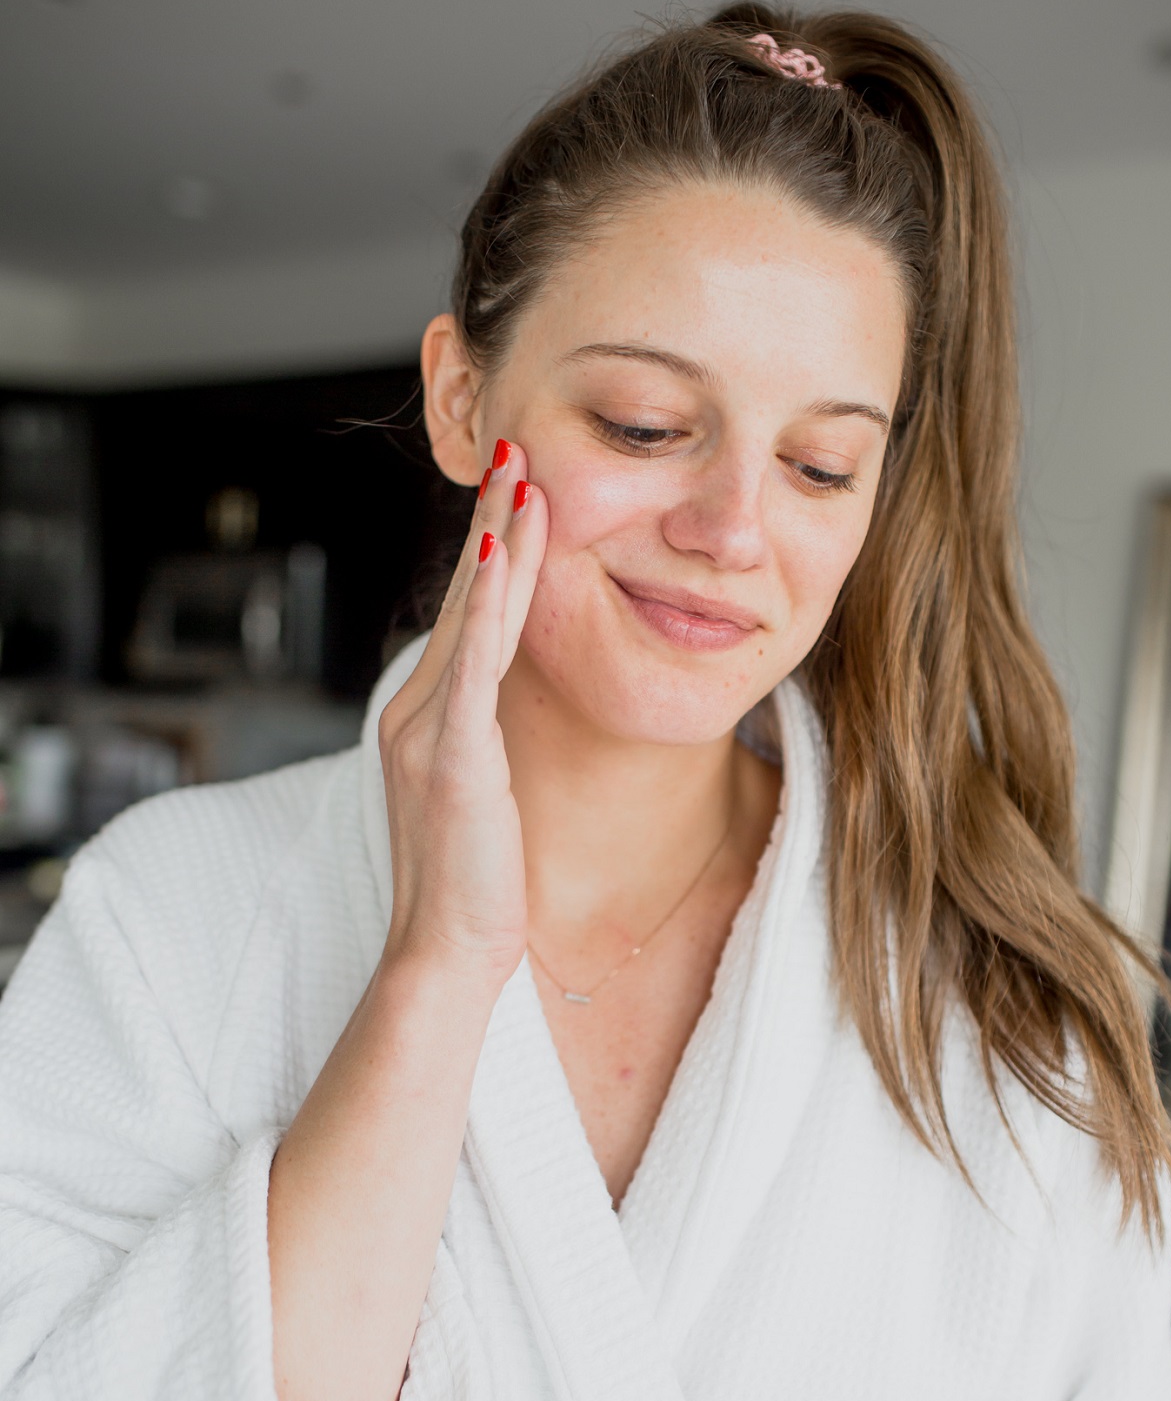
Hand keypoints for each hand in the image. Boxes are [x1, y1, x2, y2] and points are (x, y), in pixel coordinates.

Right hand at [377, 438, 547, 985]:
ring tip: (522, 476)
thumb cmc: (475, 884)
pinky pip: (472, 667)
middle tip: (518, 448)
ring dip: (497, 542)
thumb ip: (485, 738)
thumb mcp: (482, 793)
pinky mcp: (449, 758)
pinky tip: (505, 557)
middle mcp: (418, 712)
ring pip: (468, 618)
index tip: (519, 493)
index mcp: (428, 719)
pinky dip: (488, 608)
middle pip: (464, 599)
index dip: (491, 552)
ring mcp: (427, 732)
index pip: (466, 618)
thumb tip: (511, 703)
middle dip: (493, 521)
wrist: (444, 953)